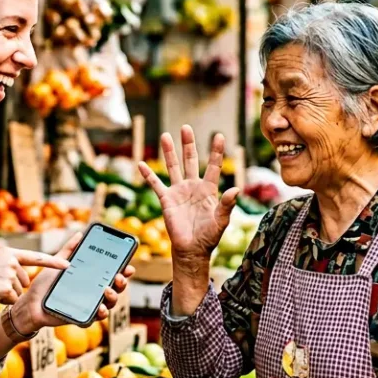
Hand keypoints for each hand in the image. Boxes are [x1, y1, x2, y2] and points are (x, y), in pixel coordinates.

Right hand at [0, 248, 69, 304]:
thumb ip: (7, 262)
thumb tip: (21, 273)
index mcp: (9, 252)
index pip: (36, 257)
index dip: (54, 262)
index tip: (68, 265)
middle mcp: (11, 262)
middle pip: (24, 281)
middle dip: (13, 286)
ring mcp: (9, 275)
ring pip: (17, 292)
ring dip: (6, 294)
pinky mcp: (5, 289)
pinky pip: (11, 300)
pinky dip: (1, 300)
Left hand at [12, 232, 134, 331]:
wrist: (29, 303)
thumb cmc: (44, 285)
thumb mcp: (57, 264)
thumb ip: (69, 250)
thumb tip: (80, 234)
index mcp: (90, 280)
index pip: (111, 275)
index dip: (123, 271)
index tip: (128, 266)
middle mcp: (92, 293)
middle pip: (115, 290)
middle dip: (121, 284)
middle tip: (119, 277)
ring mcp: (87, 306)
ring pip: (108, 304)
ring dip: (113, 298)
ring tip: (107, 290)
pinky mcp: (80, 318)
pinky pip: (93, 318)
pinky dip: (100, 314)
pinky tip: (101, 308)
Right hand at [138, 126, 239, 275]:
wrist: (192, 249)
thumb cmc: (209, 237)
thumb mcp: (222, 221)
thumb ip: (227, 205)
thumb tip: (236, 190)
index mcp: (208, 190)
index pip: (213, 166)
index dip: (215, 151)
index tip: (218, 135)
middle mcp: (193, 187)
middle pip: (190, 160)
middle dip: (188, 144)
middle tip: (186, 128)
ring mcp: (179, 192)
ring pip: (173, 167)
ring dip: (169, 152)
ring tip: (165, 136)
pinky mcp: (166, 200)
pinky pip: (156, 184)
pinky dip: (148, 175)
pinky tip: (141, 164)